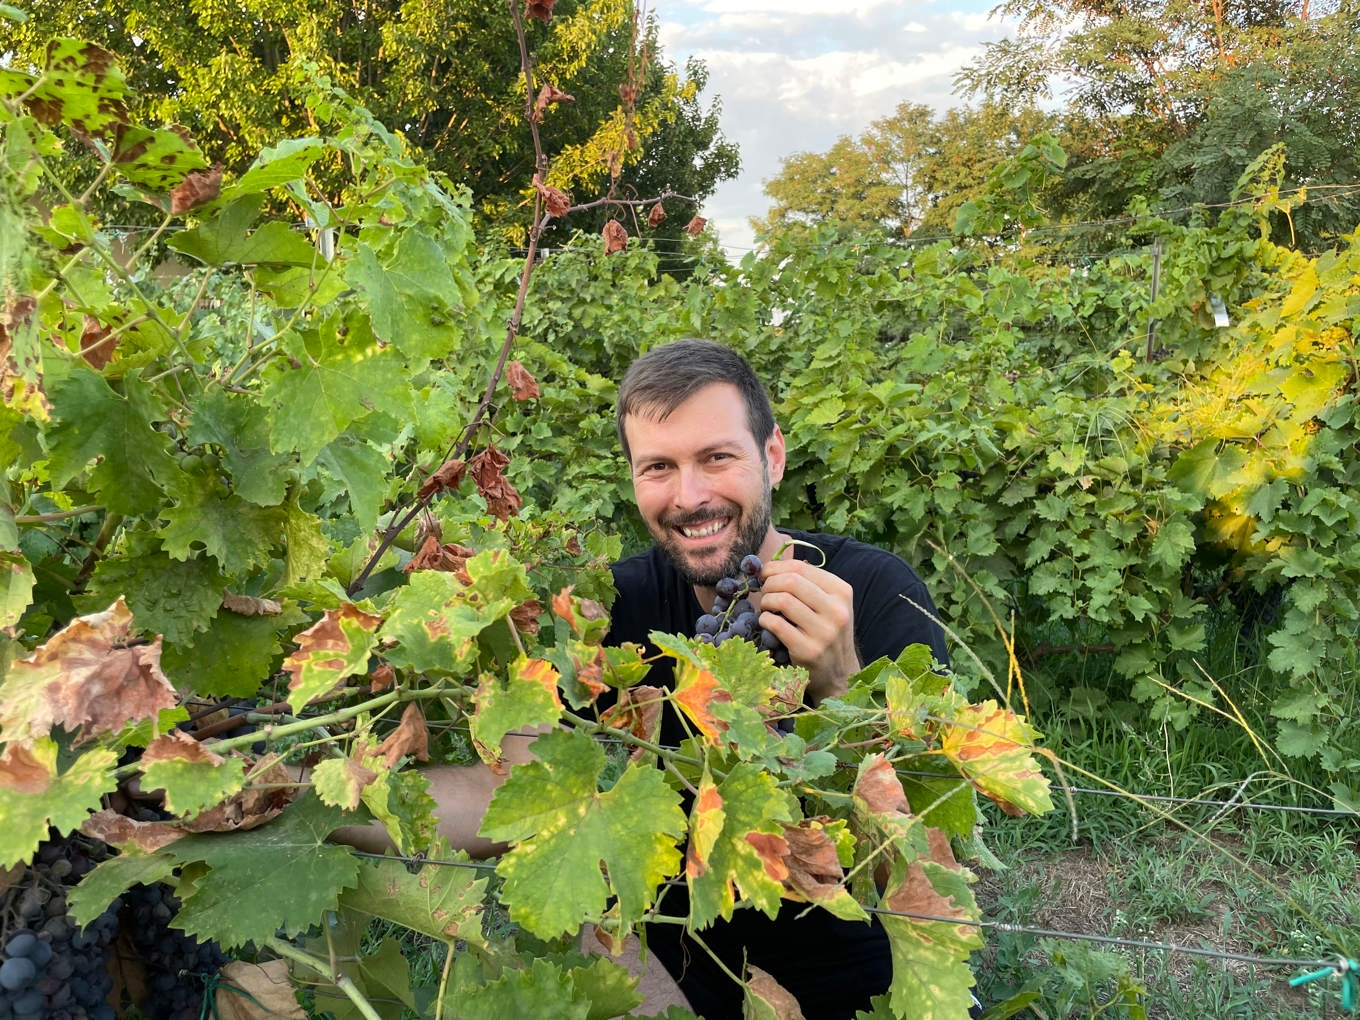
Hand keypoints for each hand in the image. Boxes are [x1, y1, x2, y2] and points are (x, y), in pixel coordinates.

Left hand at [755, 558, 860, 703]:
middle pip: (791, 582)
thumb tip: (774, 565)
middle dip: (769, 583)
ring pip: (783, 600)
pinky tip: (767, 623)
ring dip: (766, 601)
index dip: (776, 567)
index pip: (801, 567)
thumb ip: (809, 583)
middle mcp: (837, 611)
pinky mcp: (808, 650)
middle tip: (764, 591)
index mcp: (842, 592)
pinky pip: (776, 625)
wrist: (838, 674)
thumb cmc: (827, 632)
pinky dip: (764, 620)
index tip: (765, 574)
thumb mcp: (830, 605)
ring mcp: (824, 632)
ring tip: (766, 608)